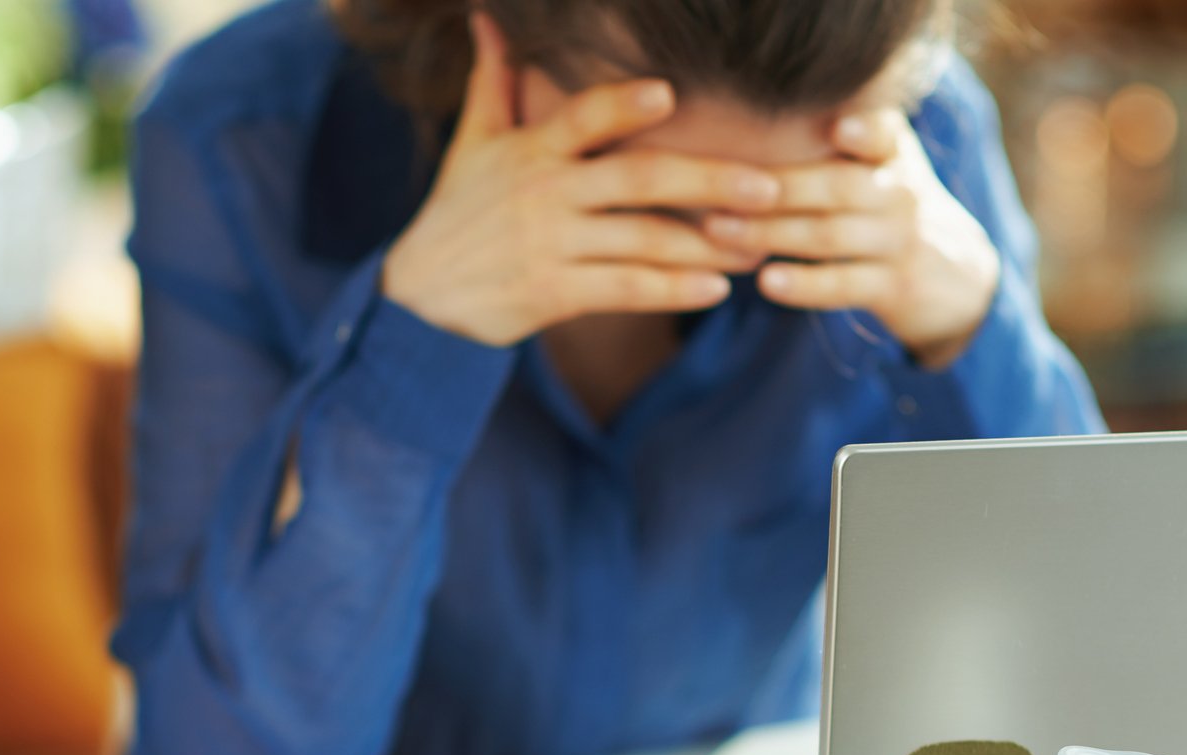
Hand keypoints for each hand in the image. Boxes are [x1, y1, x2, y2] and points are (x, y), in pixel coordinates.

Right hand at [381, 12, 781, 347]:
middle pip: (637, 181)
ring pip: (642, 241)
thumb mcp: (471, 143)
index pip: (582, 119)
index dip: (622, 105)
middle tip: (768, 186)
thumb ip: (492, 81)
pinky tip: (714, 290)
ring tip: (757, 245)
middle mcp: (545, 194)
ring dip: (706, 245)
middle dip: (708, 182)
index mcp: (532, 151)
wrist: (418, 296)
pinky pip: (624, 291)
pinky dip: (671, 291)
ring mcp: (550, 246)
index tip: (670, 95)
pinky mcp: (553, 294)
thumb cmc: (456, 212)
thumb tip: (487, 19)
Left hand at [706, 110, 1000, 366]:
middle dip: (776, 188)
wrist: (954, 274)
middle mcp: (900, 193)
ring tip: (719, 230)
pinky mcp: (893, 287)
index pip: (882, 135)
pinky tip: (765, 282)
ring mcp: (899, 241)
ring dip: (771, 233)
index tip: (837, 128)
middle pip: (837, 187)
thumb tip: (755, 115)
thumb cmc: (891, 207)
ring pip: (830, 236)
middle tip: (717, 189)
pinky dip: (804, 284)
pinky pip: (843, 284)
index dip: (865, 132)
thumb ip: (843, 137)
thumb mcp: (884, 163)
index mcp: (892, 154)